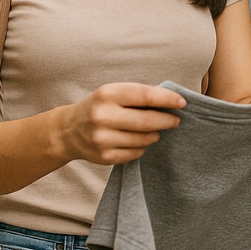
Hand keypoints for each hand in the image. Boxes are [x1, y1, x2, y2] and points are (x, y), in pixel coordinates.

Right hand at [61, 83, 186, 164]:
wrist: (68, 131)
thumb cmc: (99, 107)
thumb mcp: (112, 93)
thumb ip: (138, 96)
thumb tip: (172, 102)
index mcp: (107, 94)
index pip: (145, 96)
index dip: (167, 99)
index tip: (182, 102)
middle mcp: (102, 116)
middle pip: (147, 121)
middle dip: (167, 121)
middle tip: (176, 121)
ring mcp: (102, 139)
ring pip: (144, 139)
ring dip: (155, 135)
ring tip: (155, 131)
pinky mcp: (104, 157)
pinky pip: (135, 153)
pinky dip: (142, 147)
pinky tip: (138, 141)